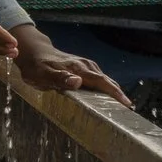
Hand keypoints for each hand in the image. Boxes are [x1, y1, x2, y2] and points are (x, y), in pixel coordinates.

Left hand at [13, 25, 130, 103]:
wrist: (33, 52)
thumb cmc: (36, 66)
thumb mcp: (42, 75)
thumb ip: (59, 78)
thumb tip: (77, 82)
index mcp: (78, 69)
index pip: (101, 82)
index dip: (114, 93)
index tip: (125, 103)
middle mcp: (86, 66)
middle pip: (107, 81)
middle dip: (118, 94)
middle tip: (128, 110)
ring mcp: (86, 65)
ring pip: (104, 79)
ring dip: (114, 91)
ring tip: (121, 106)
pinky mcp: (84, 67)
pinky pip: (99, 78)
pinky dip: (106, 87)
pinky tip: (108, 96)